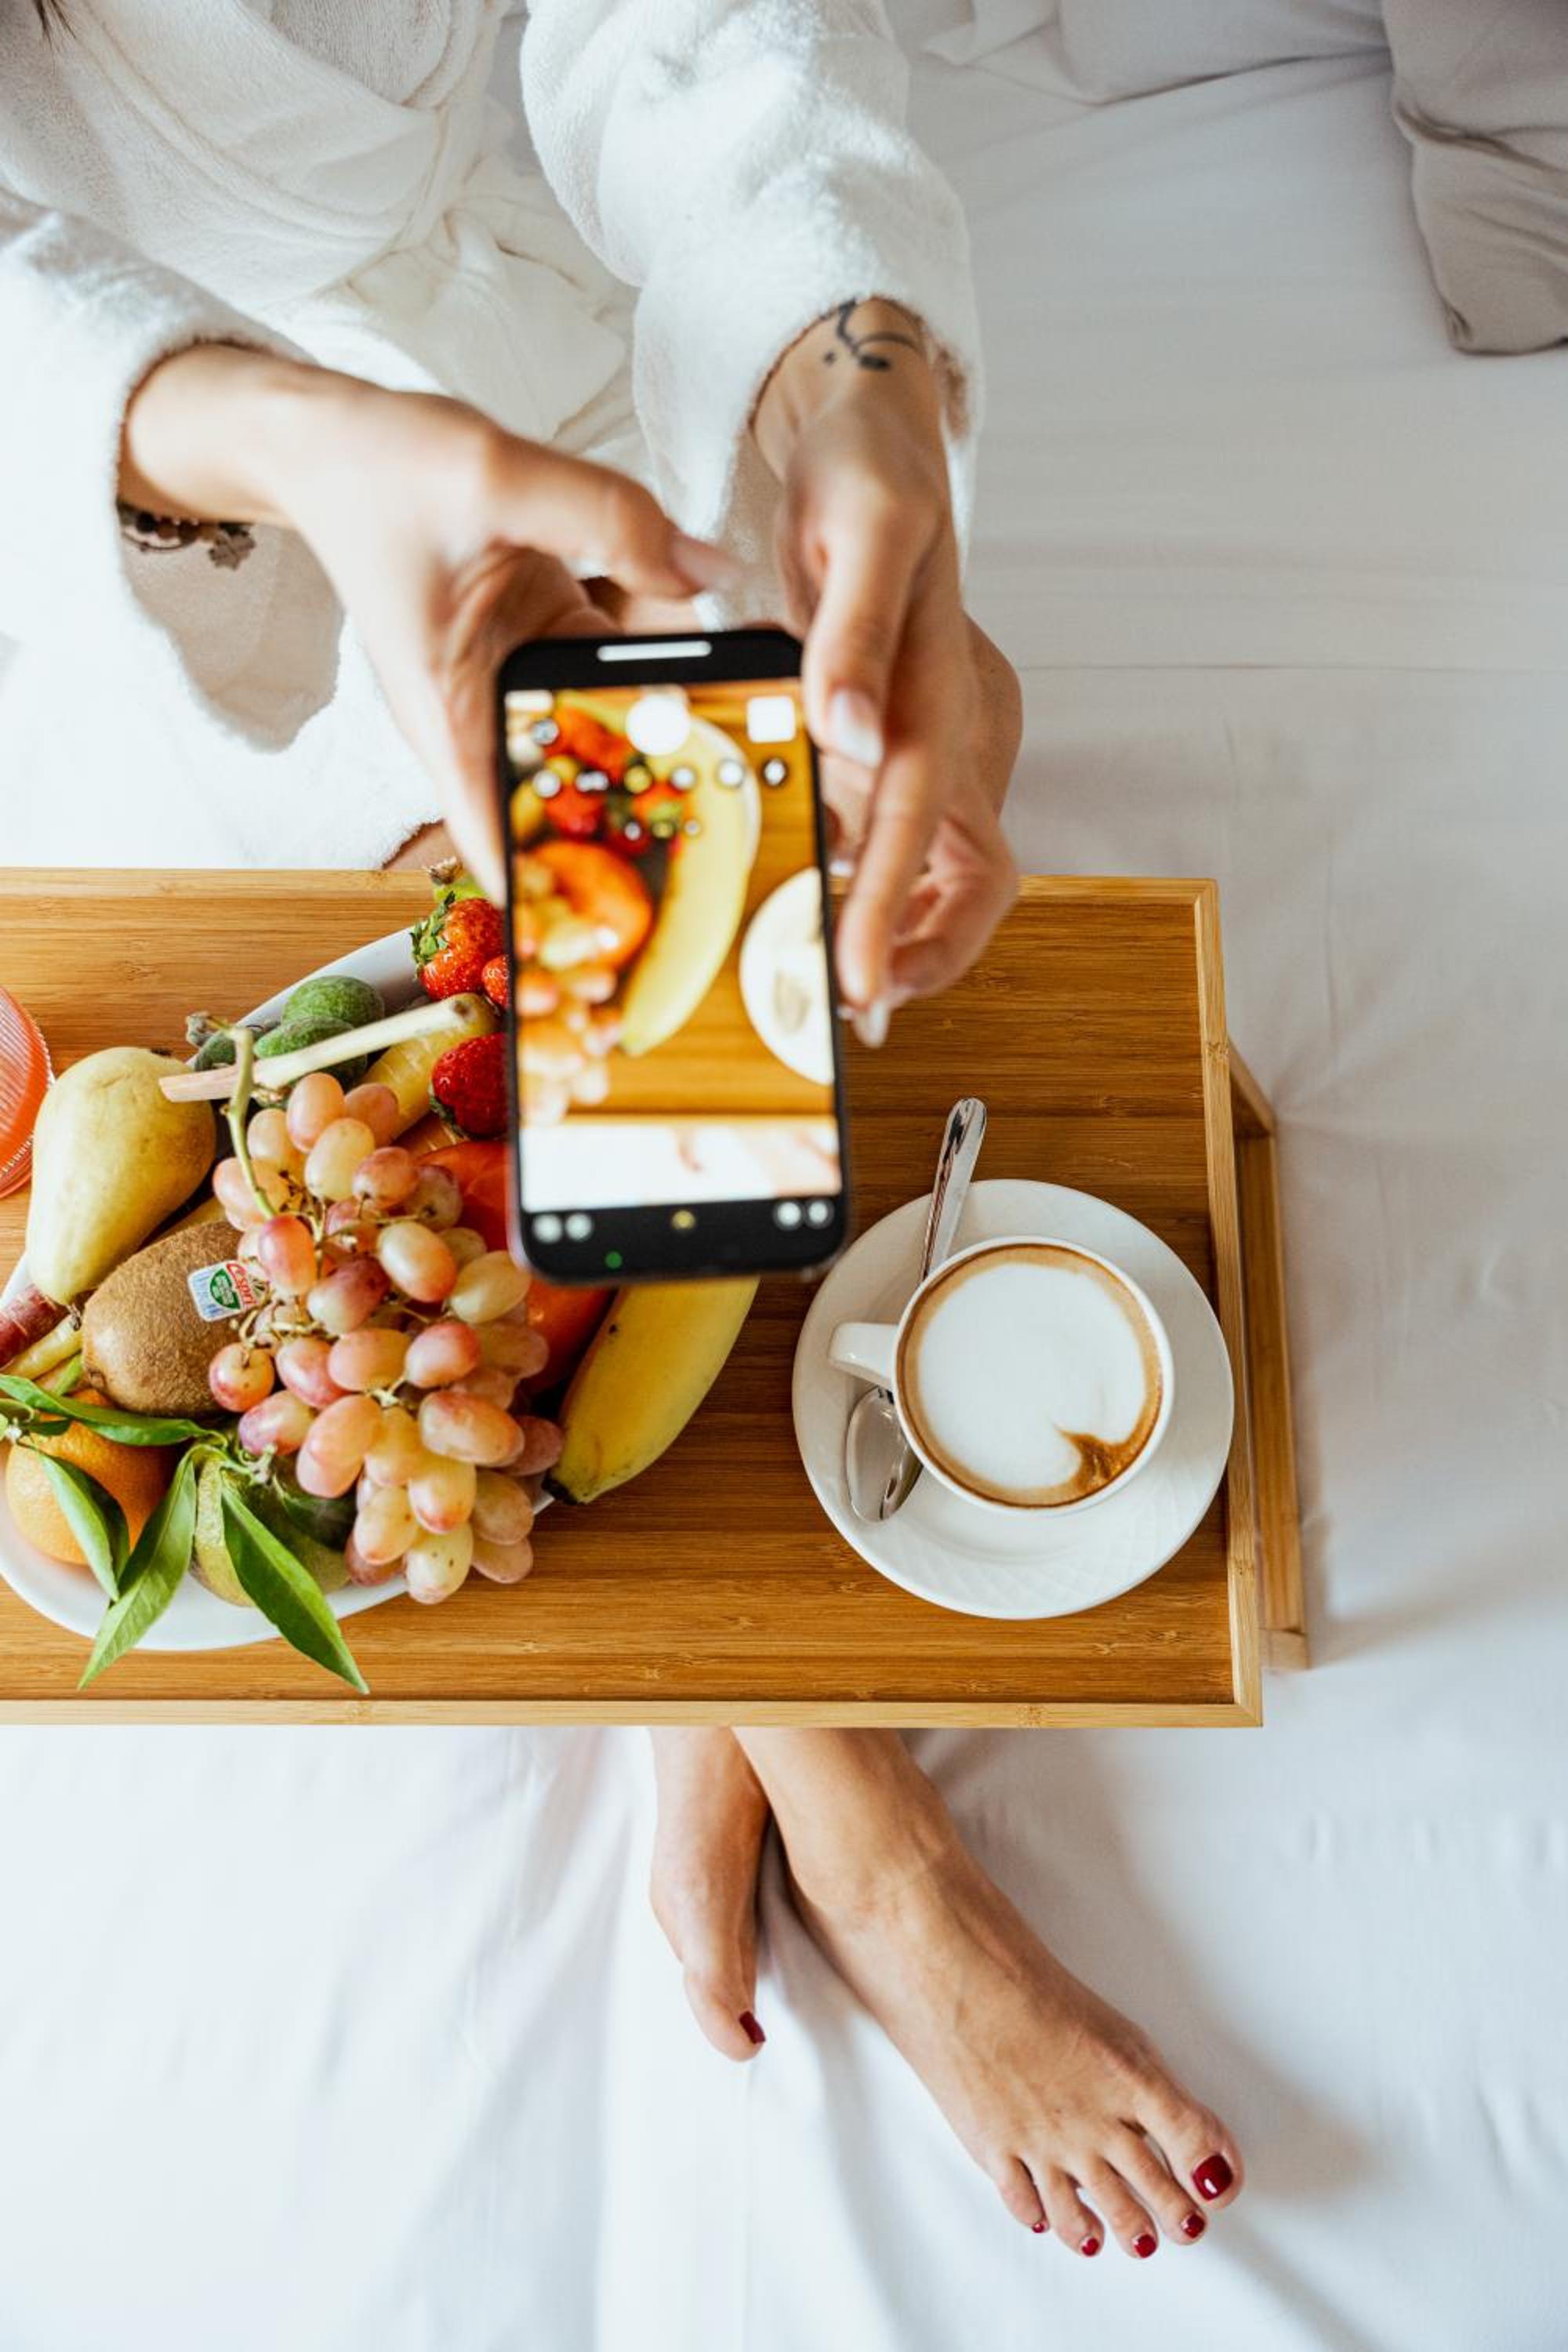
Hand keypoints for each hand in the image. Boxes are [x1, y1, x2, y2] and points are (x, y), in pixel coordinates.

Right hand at [120, 345, 738, 897]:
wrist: (337, 438)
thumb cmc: (380, 468)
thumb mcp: (496, 476)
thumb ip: (609, 518)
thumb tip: (713, 569)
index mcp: (449, 709)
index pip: (494, 829)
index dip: (549, 893)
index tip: (609, 944)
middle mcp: (485, 710)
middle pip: (569, 794)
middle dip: (639, 823)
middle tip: (731, 850)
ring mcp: (521, 677)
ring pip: (607, 731)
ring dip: (670, 743)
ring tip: (757, 761)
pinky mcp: (548, 637)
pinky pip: (616, 669)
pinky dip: (663, 672)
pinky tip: (735, 672)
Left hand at [754, 302, 1018, 1028]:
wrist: (877, 437)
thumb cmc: (868, 473)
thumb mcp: (859, 526)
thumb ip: (852, 634)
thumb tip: (846, 731)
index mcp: (949, 686)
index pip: (934, 824)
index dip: (900, 912)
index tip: (862, 984)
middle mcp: (957, 728)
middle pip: (968, 880)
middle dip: (917, 953)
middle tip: (848, 1011)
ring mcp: (935, 742)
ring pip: (938, 873)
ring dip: (890, 931)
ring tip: (821, 986)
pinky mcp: (903, 742)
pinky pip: (898, 840)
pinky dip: (863, 886)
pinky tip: (806, 913)